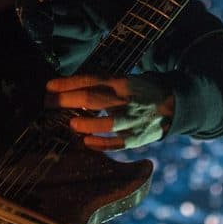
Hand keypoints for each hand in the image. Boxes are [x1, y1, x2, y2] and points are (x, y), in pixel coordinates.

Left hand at [44, 75, 174, 150]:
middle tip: (48, 103)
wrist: (174, 104)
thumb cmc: (140, 91)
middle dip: (66, 101)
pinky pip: (117, 143)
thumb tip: (69, 89)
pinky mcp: (137, 137)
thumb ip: (102, 85)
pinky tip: (86, 141)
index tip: (48, 87)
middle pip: (92, 98)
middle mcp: (126, 99)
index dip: (67, 83)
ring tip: (72, 124)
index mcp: (121, 82)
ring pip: (106, 123)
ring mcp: (132, 119)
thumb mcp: (124, 80)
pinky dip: (100, 144)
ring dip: (85, 124)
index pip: (90, 80)